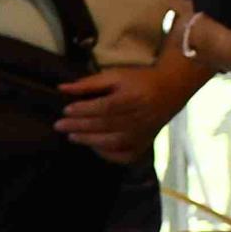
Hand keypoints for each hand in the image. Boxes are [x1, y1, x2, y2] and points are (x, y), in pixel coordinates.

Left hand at [58, 57, 196, 163]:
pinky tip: (93, 146)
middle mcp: (140, 118)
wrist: (171, 90)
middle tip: (59, 126)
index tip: (65, 110)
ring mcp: (143, 134)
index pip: (105, 107)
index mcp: (133, 98)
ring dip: (89, 141)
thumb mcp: (116, 75)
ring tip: (71, 136)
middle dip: (80, 126)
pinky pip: (125, 155)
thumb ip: (89, 83)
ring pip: (113, 142)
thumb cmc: (139, 80)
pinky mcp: (145, 145)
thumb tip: (61, 88)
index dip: (84, 110)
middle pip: (106, 125)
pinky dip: (108, 154)